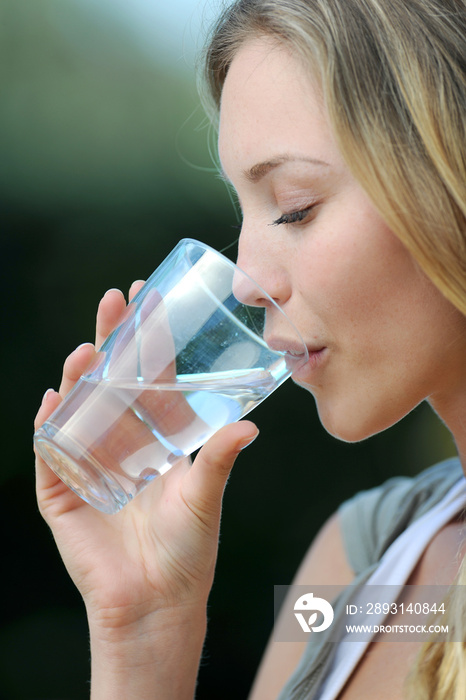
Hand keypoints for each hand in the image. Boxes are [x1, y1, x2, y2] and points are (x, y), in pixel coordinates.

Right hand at [34, 282, 258, 631]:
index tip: (149, 300)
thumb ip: (219, 459)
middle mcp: (120, 444)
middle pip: (110, 381)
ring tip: (87, 352)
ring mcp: (88, 464)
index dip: (146, 341)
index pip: (147, 377)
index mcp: (154, 439)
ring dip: (79, 378)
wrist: (158, 605)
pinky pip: (50, 453)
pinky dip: (48, 426)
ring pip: (78, 408)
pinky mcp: (64, 492)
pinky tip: (52, 400)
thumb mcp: (204, 497)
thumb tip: (250, 426)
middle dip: (110, 340)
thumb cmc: (187, 551)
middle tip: (114, 301)